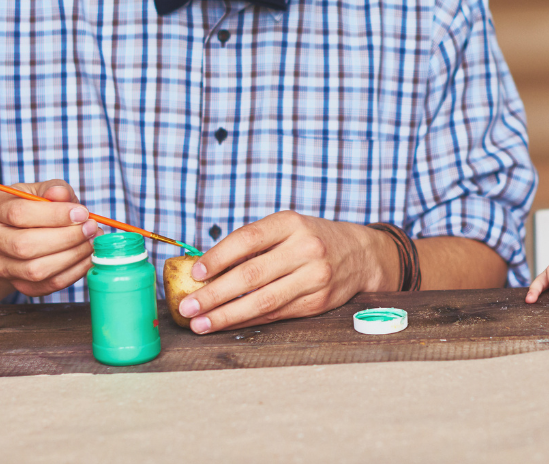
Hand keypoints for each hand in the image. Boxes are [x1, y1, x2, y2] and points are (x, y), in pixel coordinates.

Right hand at [0, 179, 98, 296]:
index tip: (82, 213)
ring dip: (72, 256)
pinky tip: (87, 258)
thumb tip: (61, 194)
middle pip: (25, 245)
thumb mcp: (40, 190)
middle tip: (91, 228)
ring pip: (36, 270)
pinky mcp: (17, 285)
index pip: (19, 213)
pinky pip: (47, 285)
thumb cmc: (32, 207)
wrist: (15, 234)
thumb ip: (53, 189)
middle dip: (66, 237)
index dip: (54, 215)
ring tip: (92, 242)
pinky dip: (73, 273)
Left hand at [176, 210, 392, 333]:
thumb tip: (204, 268)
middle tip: (188, 306)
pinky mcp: (318, 302)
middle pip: (251, 275)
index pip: (248, 239)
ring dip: (227, 315)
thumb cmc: (311, 239)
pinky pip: (276, 314)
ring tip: (201, 323)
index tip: (196, 272)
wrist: (360, 254)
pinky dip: (248, 321)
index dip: (218, 256)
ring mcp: (314, 277)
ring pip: (263, 301)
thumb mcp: (287, 228)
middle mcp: (305, 249)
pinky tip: (227, 325)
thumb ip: (254, 244)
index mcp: (291, 223)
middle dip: (214, 294)